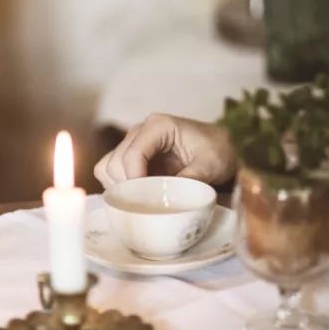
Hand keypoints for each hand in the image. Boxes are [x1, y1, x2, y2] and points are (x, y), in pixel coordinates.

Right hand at [94, 114, 237, 187]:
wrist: (220, 149)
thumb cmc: (217, 152)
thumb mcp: (210, 165)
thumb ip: (189, 179)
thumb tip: (167, 199)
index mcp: (158, 126)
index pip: (132, 154)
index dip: (134, 180)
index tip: (147, 200)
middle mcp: (139, 131)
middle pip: (115, 163)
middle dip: (128, 187)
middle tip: (147, 203)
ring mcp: (132, 143)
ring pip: (108, 168)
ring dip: (119, 188)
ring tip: (142, 200)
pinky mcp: (129, 157)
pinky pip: (109, 172)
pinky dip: (117, 187)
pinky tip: (136, 195)